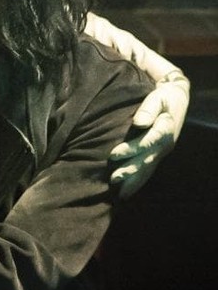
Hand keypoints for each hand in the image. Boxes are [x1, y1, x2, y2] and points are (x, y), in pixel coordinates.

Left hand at [109, 73, 189, 198]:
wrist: (176, 99)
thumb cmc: (163, 96)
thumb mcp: (158, 96)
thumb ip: (148, 108)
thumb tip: (139, 122)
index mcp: (165, 129)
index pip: (148, 142)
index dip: (131, 149)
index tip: (114, 154)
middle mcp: (165, 144)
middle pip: (147, 160)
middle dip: (130, 170)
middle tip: (113, 178)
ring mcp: (162, 151)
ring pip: (148, 169)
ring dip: (134, 181)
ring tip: (119, 193)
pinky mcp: (158, 155)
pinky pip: (148, 171)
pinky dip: (138, 182)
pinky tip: (127, 192)